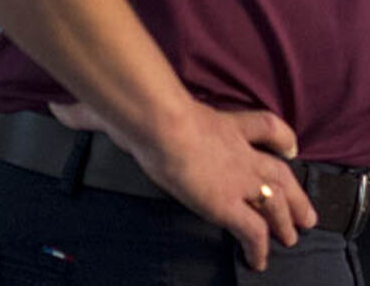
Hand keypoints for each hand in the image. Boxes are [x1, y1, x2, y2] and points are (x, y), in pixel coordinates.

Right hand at [51, 98, 316, 270]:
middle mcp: (240, 153)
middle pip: (281, 172)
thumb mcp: (133, 108)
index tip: (292, 149)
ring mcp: (238, 179)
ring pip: (276, 202)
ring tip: (294, 237)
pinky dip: (260, 246)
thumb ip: (99, 112)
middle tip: (308, 214)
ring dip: (287, 221)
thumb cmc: (146, 112)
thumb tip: (61, 109)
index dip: (282, 139)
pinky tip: (260, 261)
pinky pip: (253, 231)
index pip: (266, 126)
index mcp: (226, 124)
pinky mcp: (230, 204)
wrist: (163, 125)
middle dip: (296, 194)